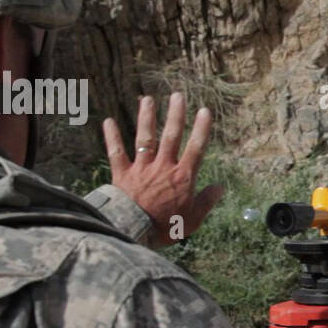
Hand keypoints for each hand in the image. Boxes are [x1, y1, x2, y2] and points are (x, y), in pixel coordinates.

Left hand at [102, 93, 224, 246]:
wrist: (134, 231)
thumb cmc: (165, 228)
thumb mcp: (193, 219)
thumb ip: (206, 202)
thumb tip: (220, 187)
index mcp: (182, 177)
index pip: (196, 148)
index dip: (201, 129)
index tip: (205, 111)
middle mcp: (163, 167)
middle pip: (171, 136)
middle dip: (176, 115)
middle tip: (178, 96)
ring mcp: (141, 168)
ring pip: (146, 138)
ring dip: (147, 118)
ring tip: (148, 100)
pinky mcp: (122, 174)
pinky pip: (116, 153)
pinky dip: (112, 137)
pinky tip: (108, 121)